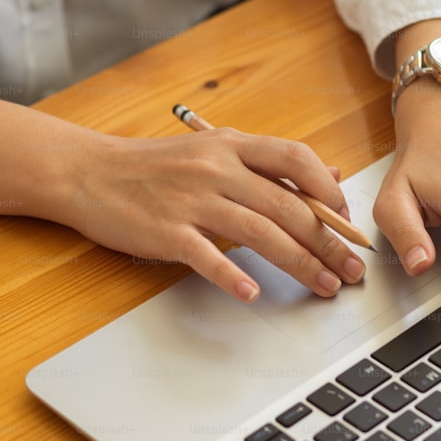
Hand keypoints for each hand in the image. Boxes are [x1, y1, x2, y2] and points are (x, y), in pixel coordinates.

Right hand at [0, 95, 364, 301]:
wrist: (88, 171)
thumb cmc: (154, 165)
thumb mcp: (214, 150)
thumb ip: (268, 163)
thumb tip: (326, 173)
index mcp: (232, 146)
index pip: (296, 160)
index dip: (330, 191)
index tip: (348, 222)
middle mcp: (217, 169)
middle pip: (288, 207)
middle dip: (329, 242)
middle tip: (352, 270)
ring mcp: (192, 199)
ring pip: (261, 232)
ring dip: (300, 263)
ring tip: (325, 286)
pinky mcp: (167, 231)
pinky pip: (207, 256)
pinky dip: (232, 276)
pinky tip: (254, 294)